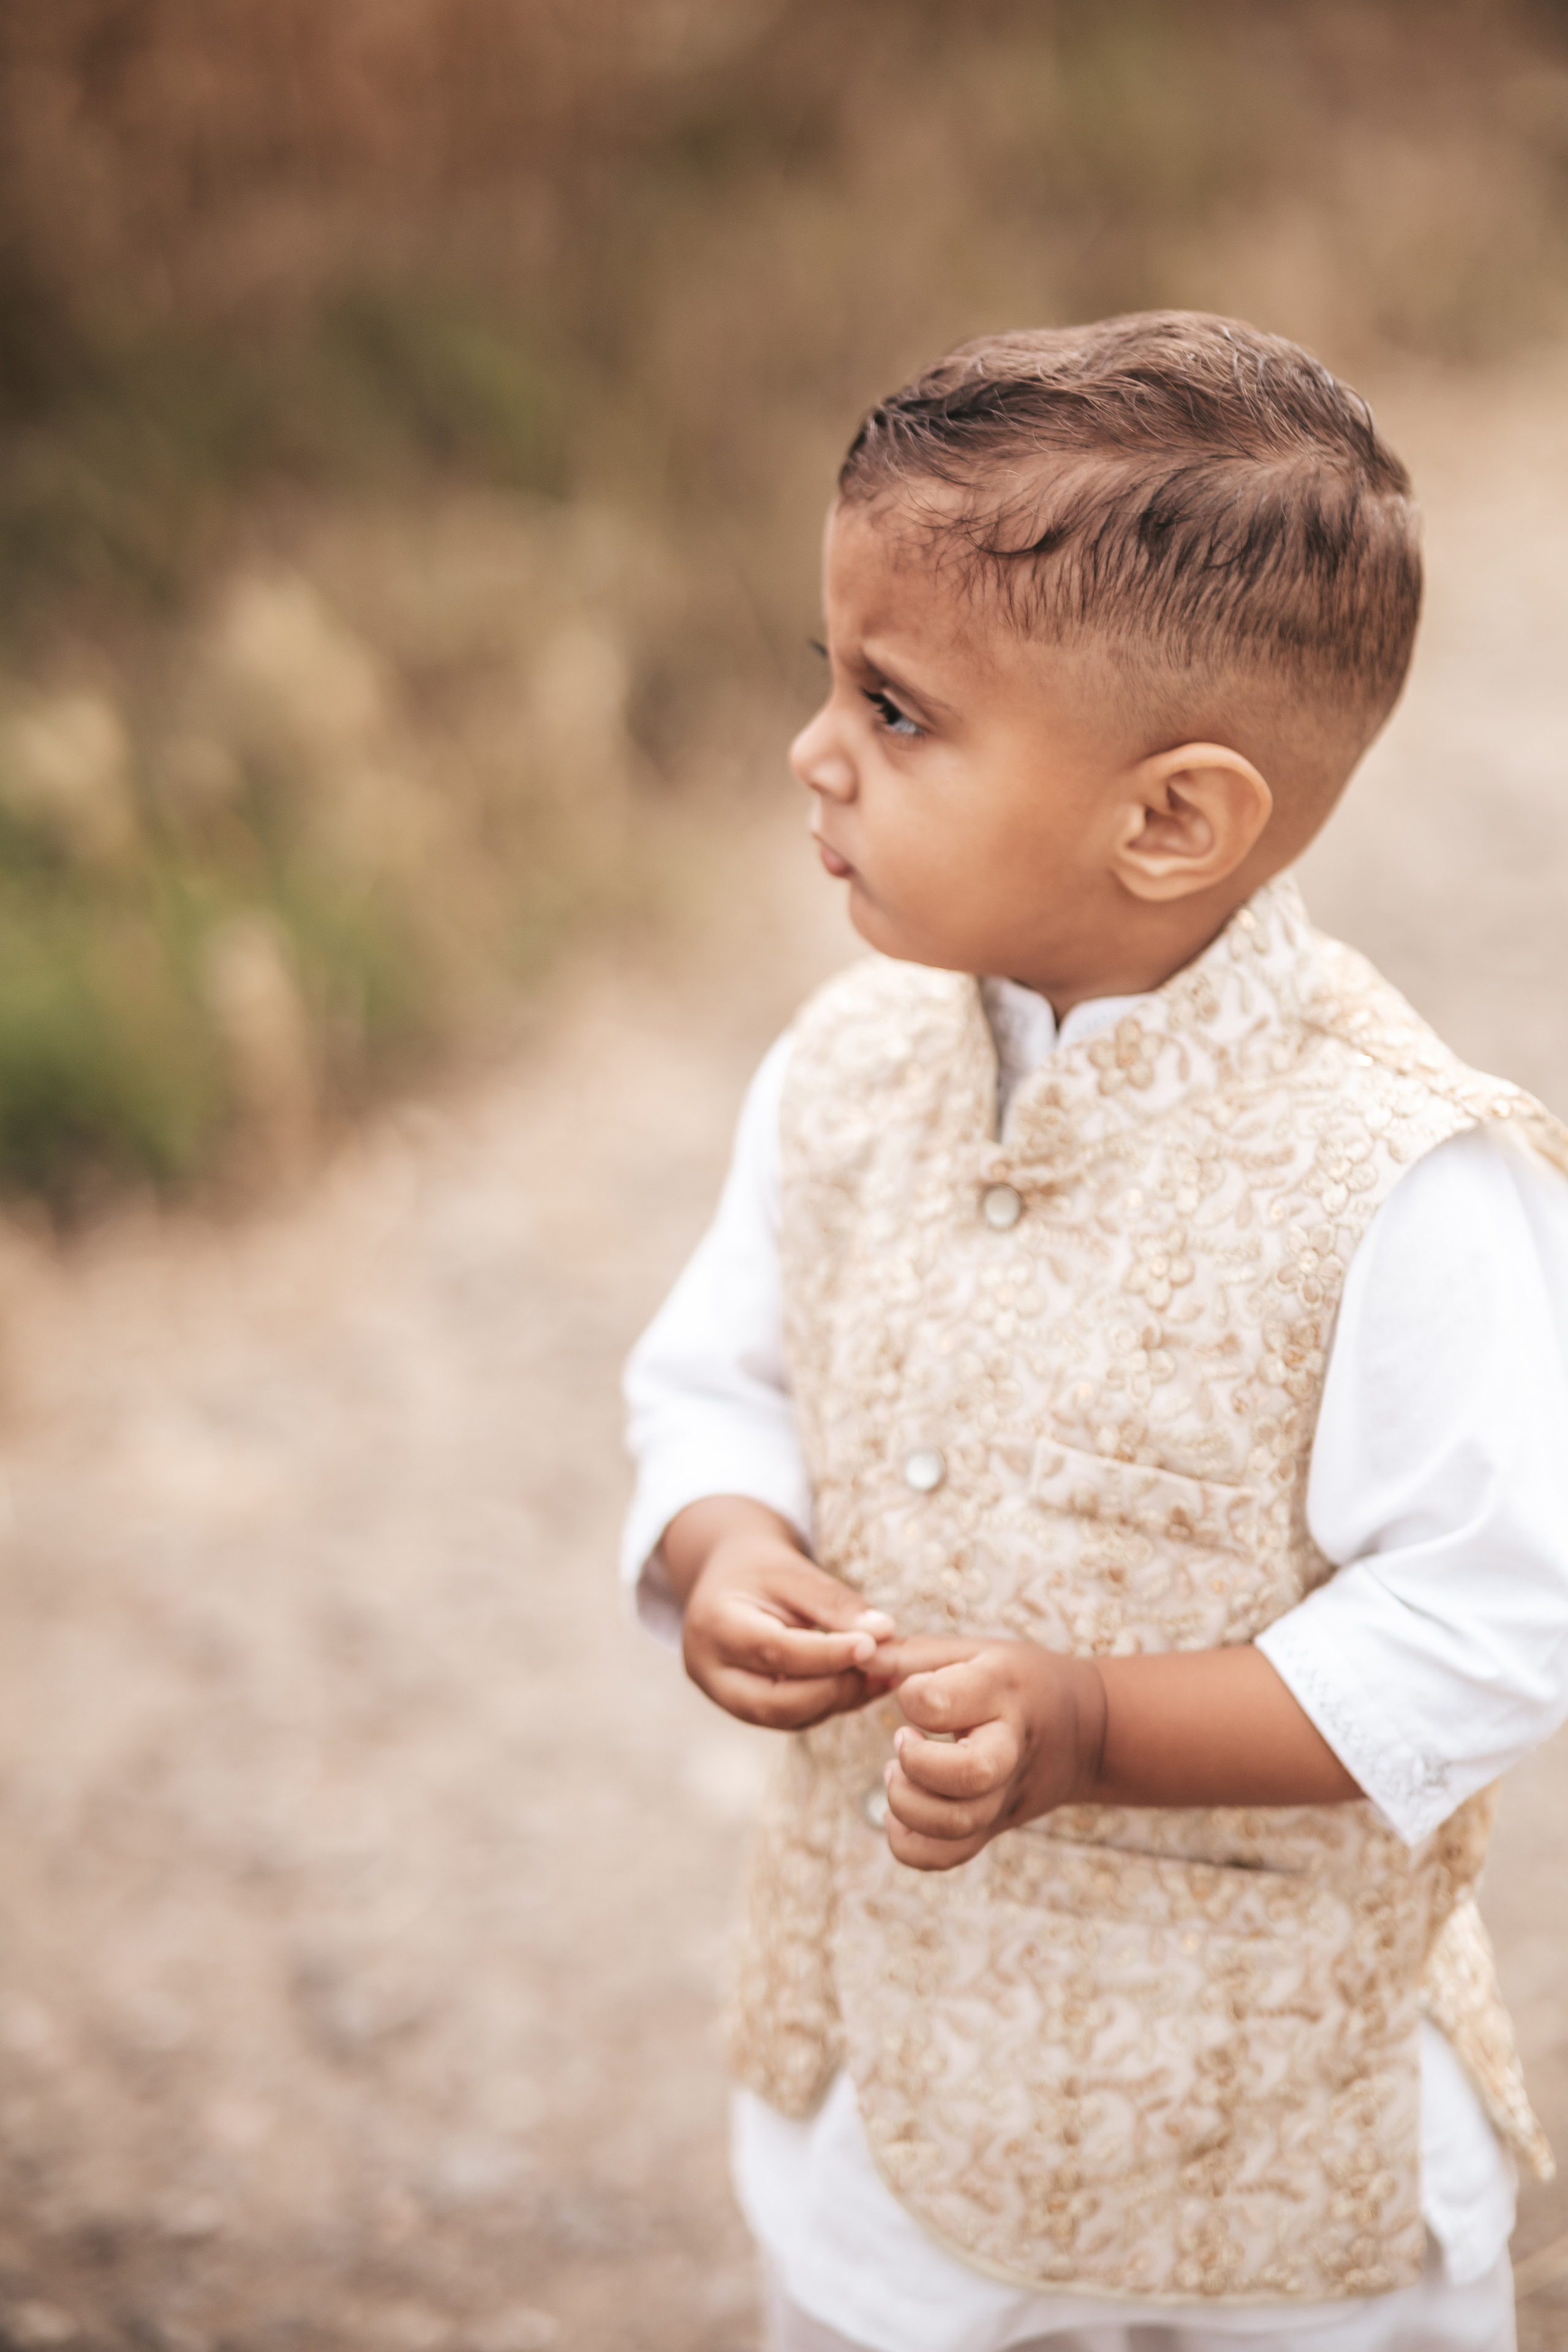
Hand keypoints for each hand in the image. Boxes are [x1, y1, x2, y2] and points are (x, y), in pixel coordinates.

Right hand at [664, 1498, 896, 1729]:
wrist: (727, 1576)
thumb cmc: (760, 1568)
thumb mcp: (795, 1571)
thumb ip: (835, 1603)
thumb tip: (884, 1632)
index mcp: (716, 1624)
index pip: (775, 1651)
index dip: (827, 1655)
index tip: (872, 1646)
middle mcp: (711, 1670)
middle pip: (774, 1703)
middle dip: (832, 1690)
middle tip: (877, 1667)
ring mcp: (723, 1695)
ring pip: (784, 1718)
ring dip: (836, 1701)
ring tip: (877, 1675)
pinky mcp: (743, 1707)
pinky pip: (790, 1718)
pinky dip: (827, 1705)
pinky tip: (859, 1683)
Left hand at [878, 1636, 1105, 1870]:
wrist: (1089, 1732)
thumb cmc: (1019, 1681)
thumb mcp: (976, 1651)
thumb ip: (912, 1654)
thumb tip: (856, 1652)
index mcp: (1001, 1692)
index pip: (940, 1702)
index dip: (912, 1697)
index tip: (915, 1691)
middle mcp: (1009, 1748)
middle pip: (967, 1775)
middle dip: (916, 1763)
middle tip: (903, 1741)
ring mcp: (1005, 1796)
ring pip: (955, 1825)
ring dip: (908, 1804)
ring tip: (897, 1774)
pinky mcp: (995, 1826)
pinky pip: (949, 1856)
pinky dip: (910, 1844)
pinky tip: (900, 1814)